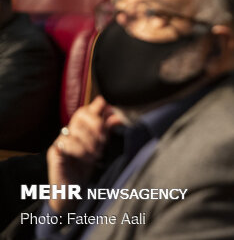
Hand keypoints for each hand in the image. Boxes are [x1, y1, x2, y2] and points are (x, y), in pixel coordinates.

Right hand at [47, 96, 122, 212]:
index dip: (96, 107)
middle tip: (103, 142)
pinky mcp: (54, 152)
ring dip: (89, 141)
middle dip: (96, 125)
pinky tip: (85, 158)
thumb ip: (106, 131)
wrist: (73, 192)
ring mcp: (60, 141)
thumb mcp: (100, 148)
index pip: (86, 110)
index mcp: (81, 129)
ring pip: (74, 129)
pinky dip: (79, 150)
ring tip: (96, 154)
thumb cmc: (86, 169)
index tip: (106, 105)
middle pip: (81, 115)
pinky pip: (65, 142)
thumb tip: (116, 116)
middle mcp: (69, 132)